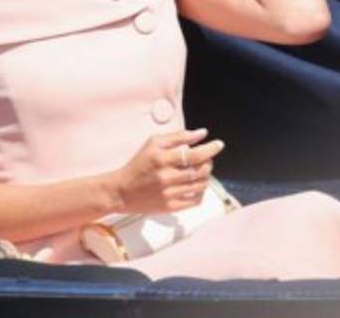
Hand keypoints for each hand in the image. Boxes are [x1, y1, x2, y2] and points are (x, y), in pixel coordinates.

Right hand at [108, 129, 224, 213]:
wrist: (122, 191)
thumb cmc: (139, 164)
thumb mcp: (153, 143)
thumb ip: (178, 137)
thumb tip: (201, 133)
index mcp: (162, 158)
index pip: (194, 155)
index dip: (210, 149)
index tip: (218, 144)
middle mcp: (166, 177)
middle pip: (200, 170)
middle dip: (209, 162)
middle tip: (207, 159)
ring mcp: (169, 193)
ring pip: (200, 185)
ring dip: (206, 176)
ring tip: (201, 171)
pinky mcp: (170, 207)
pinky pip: (195, 200)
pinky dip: (201, 191)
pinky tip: (196, 185)